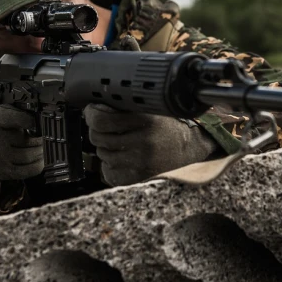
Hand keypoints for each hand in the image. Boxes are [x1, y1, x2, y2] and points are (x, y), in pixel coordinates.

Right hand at [0, 105, 43, 188]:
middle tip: (45, 138)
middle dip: (40, 140)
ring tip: (43, 148)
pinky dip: (38, 165)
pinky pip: (27, 170)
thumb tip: (41, 118)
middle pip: (26, 139)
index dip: (33, 122)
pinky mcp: (0, 172)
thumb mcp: (0, 115)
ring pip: (28, 155)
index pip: (18, 118)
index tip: (41, 123)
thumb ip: (18, 113)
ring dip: (40, 152)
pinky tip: (40, 160)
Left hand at [84, 104, 220, 185]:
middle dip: (97, 130)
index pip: (101, 120)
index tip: (93, 110)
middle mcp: (143, 141)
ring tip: (119, 140)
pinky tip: (122, 155)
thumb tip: (94, 109)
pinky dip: (110, 163)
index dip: (92, 114)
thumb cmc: (165, 123)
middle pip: (97, 137)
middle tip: (106, 126)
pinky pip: (109, 171)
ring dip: (105, 147)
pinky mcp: (139, 175)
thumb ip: (124, 105)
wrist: (188, 146)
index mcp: (145, 119)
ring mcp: (141, 161)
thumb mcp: (149, 107)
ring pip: (102, 154)